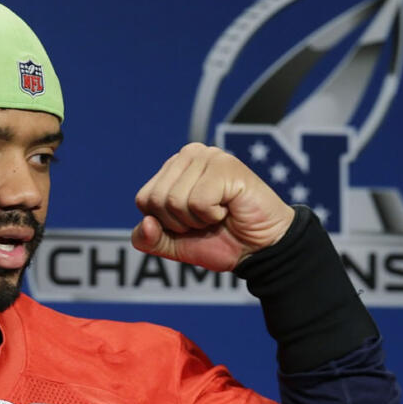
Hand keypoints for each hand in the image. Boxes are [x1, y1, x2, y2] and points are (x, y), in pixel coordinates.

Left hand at [131, 143, 294, 270]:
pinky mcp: (225, 166)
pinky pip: (198, 201)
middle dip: (180, 223)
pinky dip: (212, 216)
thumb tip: (146, 223)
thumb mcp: (173, 245)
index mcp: (172, 168)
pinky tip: (228, 208)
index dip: (164, 223)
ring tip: (219, 213)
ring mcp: (208, 156)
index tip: (190, 222)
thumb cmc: (219, 240)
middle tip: (206, 220)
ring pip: (175, 200)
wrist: (258, 249)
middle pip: (156, 200)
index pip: (143, 200)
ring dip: (198, 220)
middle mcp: (188, 154)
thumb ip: (148, 239)